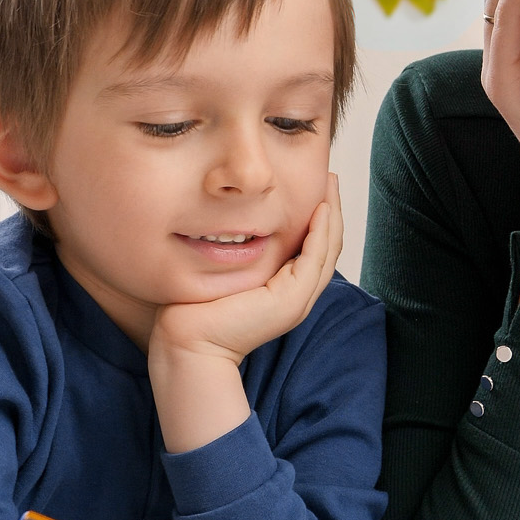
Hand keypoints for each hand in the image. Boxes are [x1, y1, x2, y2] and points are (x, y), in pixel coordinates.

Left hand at [151, 175, 343, 367]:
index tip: (316, 185)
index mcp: (284, 289)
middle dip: (332, 209)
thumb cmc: (195, 308)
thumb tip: (231, 221)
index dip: (319, 216)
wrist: (187, 342)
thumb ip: (236, 249)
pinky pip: (314, 258)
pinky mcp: (291, 300)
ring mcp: (297, 299)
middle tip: (332, 177)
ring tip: (331, 184)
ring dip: (332, 214)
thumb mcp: (224, 270)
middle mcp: (297, 295)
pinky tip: (319, 207)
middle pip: (328, 246)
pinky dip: (320, 231)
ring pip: (328, 250)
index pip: (313, 247)